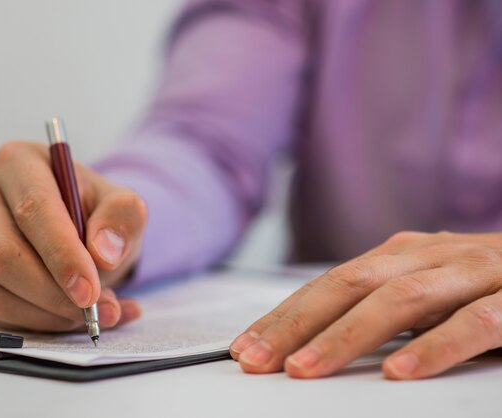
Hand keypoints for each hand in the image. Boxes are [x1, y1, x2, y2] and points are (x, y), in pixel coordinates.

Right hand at [0, 140, 146, 331]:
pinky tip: (68, 317)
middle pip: (3, 254)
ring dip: (48, 314)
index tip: (90, 290)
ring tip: (91, 314)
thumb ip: (122, 220)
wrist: (79, 228)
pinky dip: (36, 324)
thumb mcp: (123, 206)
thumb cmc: (96, 213)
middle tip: (94, 309)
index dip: (62, 255)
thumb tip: (103, 254)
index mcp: (18, 162)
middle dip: (53, 293)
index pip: (33, 210)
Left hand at [230, 231, 501, 378]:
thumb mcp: (427, 292)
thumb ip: (381, 311)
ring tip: (306, 369)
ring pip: (399, 300)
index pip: (328, 285)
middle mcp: (429, 256)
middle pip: (348, 285)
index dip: (284, 316)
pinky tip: (400, 373)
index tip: (246, 348)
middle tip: (256, 359)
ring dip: (346, 336)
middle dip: (296, 324)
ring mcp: (472, 272)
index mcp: (402, 256)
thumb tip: (316, 342)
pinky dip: (435, 347)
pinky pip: (474, 322)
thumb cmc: (486, 283)